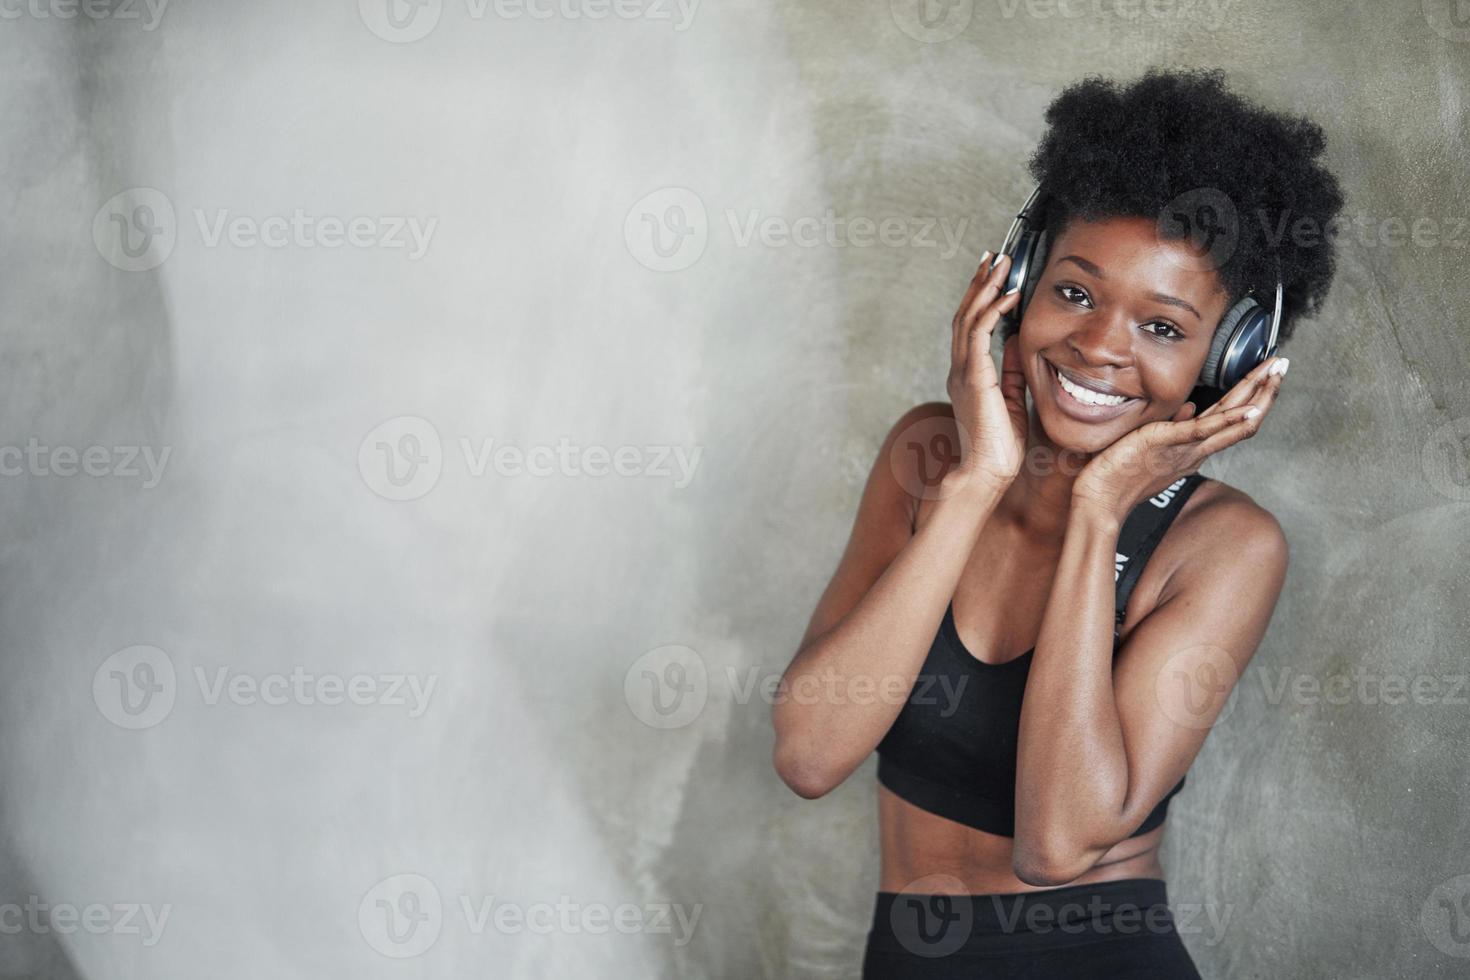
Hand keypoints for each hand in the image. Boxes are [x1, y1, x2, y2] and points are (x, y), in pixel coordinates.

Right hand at [947, 251, 1026, 488]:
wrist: (986, 474)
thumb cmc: (998, 448)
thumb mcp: (1012, 400)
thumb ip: (1013, 370)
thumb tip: (1019, 340)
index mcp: (967, 376)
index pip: (970, 328)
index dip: (979, 299)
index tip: (992, 277)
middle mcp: (960, 370)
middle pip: (965, 315)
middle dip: (979, 283)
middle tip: (993, 258)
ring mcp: (963, 373)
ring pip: (968, 318)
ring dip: (984, 288)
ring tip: (1000, 265)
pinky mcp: (974, 378)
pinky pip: (979, 334)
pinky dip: (992, 311)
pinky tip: (1007, 296)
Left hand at [1071, 353, 1289, 521]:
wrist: (1099, 500)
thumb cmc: (1118, 474)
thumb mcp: (1149, 444)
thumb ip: (1173, 427)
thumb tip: (1187, 408)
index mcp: (1191, 449)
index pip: (1229, 418)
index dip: (1251, 396)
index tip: (1267, 374)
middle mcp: (1195, 450)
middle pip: (1241, 418)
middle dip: (1265, 390)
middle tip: (1284, 365)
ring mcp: (1184, 448)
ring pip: (1233, 423)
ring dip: (1258, 396)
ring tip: (1276, 374)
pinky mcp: (1167, 443)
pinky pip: (1204, 431)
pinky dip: (1230, 420)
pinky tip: (1250, 408)